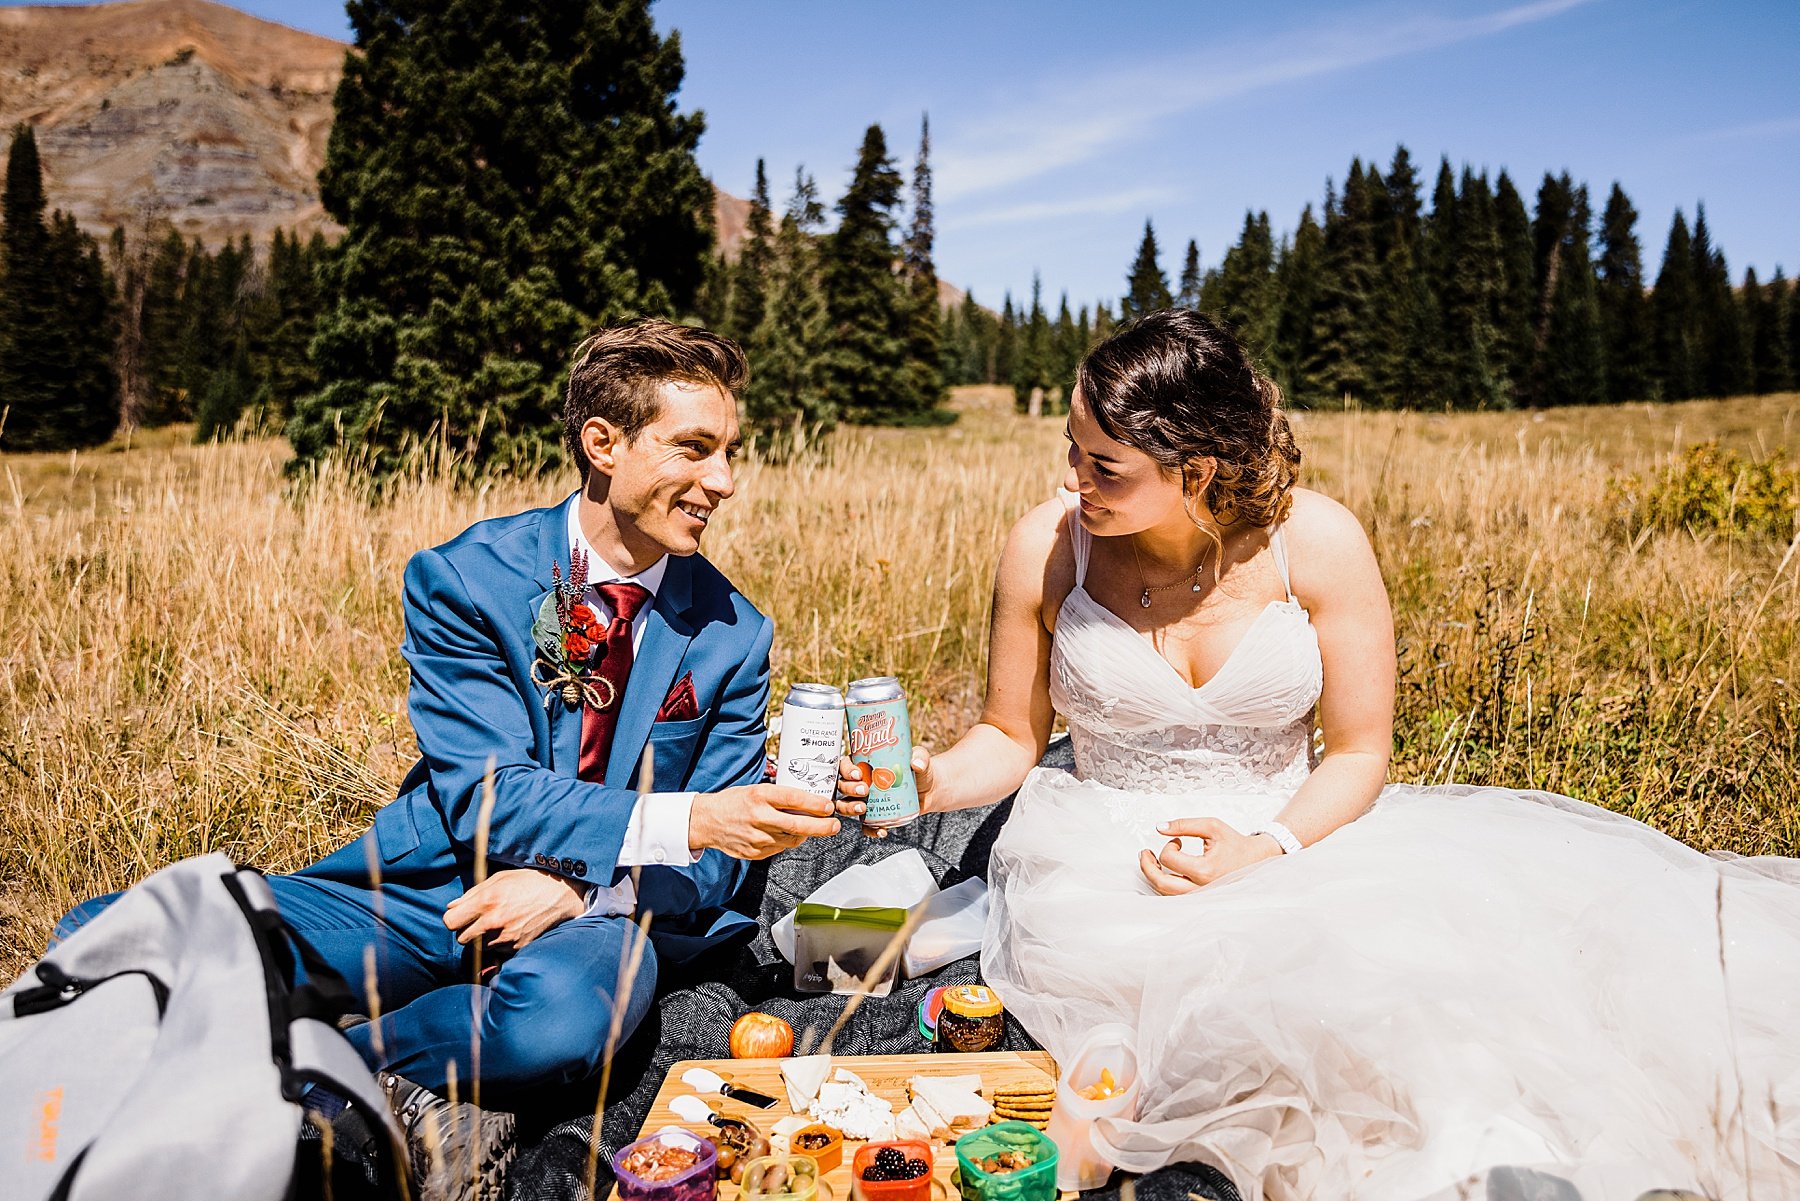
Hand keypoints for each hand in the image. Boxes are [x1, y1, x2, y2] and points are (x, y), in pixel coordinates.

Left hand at [444, 867, 586, 951]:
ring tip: (500, 922)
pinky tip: (512, 928)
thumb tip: (452, 907)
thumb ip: (472, 893)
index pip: (451, 922)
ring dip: (484, 938)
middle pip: (462, 938)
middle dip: (467, 930)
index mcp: (486, 901)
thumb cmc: (528, 881)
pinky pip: (498, 950)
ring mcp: (505, 937)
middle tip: (479, 920)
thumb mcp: (498, 879)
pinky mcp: (517, 946)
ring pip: (480, 946)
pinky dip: (500, 943)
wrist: (560, 893)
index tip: (461, 916)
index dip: (454, 919)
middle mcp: (493, 921)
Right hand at [688, 784, 841, 858]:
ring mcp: (757, 838)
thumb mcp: (756, 790)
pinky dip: (787, 841)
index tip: (829, 807)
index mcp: (760, 796)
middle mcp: (759, 817)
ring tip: (811, 827)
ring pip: (792, 839)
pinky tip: (785, 834)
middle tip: (835, 825)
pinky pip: (780, 848)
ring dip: (805, 834)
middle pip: (798, 825)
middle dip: (822, 826)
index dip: (815, 804)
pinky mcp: (755, 853)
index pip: (794, 799)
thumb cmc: (733, 802)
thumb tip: (808, 802)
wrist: (707, 821)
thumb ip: (779, 797)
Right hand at [834, 746, 933, 837]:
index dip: (847, 769)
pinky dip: (870, 829)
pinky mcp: (875, 815)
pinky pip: (866, 825)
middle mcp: (862, 781)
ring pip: (847, 805)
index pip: (846, 764)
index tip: (858, 774)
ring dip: (850, 808)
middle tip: (864, 790)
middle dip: (849, 789)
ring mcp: (867, 799)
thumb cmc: (920, 769)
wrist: (931, 789)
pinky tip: (880, 830)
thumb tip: (917, 764)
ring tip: (863, 808)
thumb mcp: (920, 757)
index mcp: (866, 764)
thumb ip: (919, 756)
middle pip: (842, 785)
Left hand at [1138, 817, 1281, 893]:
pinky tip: (1162, 871)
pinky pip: (1174, 896)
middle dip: (1146, 866)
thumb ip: (1184, 824)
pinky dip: (1163, 884)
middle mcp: (1202, 888)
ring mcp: (1200, 896)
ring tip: (1149, 860)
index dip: (1168, 846)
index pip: (1169, 859)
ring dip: (1152, 875)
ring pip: (1165, 892)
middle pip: (1161, 883)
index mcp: (1206, 870)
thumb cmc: (1235, 843)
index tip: (1177, 841)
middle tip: (1144, 853)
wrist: (1256, 860)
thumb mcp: (1212, 826)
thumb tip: (1159, 827)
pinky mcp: (1200, 899)